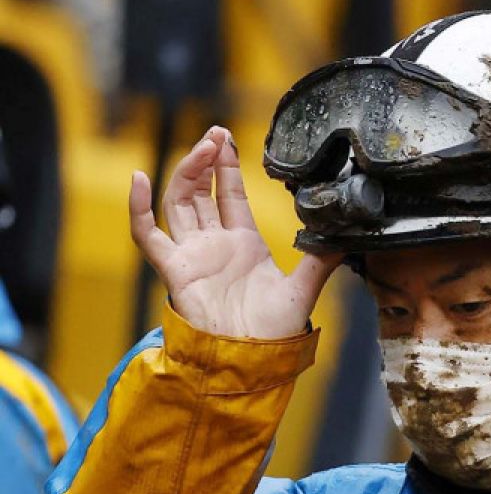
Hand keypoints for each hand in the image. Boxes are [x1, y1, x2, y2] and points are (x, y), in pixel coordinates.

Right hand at [129, 126, 340, 338]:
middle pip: (201, 191)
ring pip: (179, 202)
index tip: (229, 139)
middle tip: (216, 134)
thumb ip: (321, 260)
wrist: (251, 359)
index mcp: (244, 244)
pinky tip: (141, 178)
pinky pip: (148, 234)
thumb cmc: (274, 332)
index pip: (230, 195)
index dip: (227, 166)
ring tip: (203, 147)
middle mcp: (215, 245)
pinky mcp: (174, 270)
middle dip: (207, 160)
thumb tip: (348, 236)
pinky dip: (139, 207)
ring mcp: (192, 254)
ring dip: (187, 171)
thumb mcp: (303, 289)